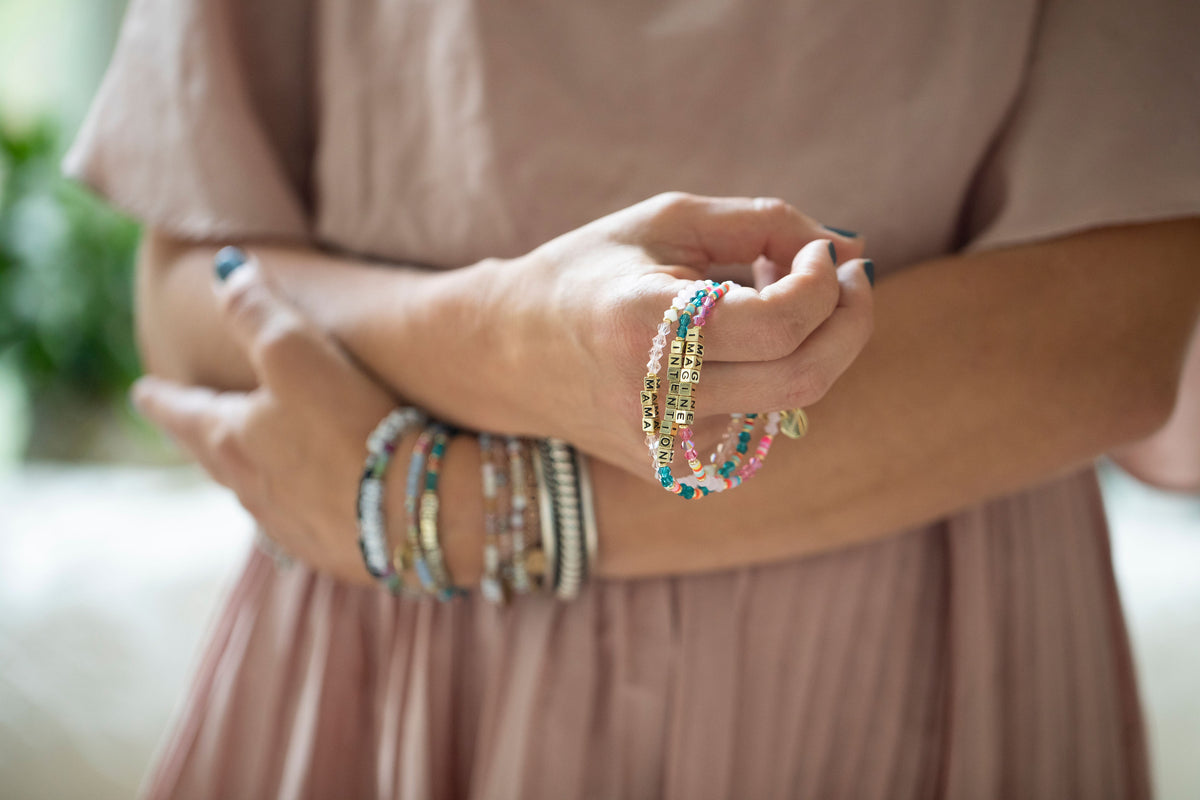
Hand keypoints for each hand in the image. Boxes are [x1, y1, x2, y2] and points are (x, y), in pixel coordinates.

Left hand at [131, 259, 393, 583]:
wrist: (415, 512)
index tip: (142, 392)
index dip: (162, 398)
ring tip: (255, 463)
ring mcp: (293, 527)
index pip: (183, 413)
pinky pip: (307, 522)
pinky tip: (322, 502)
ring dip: (252, 474)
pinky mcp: (338, 551)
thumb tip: (224, 269)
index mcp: (231, 441)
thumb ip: (256, 309)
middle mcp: (252, 490)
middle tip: (193, 427)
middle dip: (203, 438)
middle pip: (215, 458)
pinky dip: (303, 504)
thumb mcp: (296, 351)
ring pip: (259, 494)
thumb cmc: (351, 425)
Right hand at [418, 192, 873, 475]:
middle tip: (847, 275)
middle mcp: (656, 402)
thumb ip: (765, 223)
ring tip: (760, 294)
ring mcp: (668, 447)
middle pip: (804, 375)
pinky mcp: (678, 469)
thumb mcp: (667, 221)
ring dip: (807, 340)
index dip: (823, 284)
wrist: (510, 353)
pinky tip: (735, 342)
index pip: (777, 324)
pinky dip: (771, 372)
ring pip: (792, 398)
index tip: (823, 253)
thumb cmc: (591, 272)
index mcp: (644, 328)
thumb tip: (853, 248)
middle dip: (848, 319)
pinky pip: (762, 418)